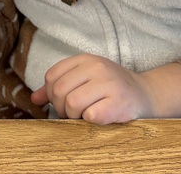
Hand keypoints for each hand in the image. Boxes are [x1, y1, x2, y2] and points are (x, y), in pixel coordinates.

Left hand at [31, 54, 151, 123]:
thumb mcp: (86, 79)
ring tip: (85, 115)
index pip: (52, 75)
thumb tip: (35, 98)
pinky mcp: (118, 103)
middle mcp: (97, 68)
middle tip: (73, 113)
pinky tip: (100, 117)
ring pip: (72, 104)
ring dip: (75, 117)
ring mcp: (109, 84)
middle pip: (59, 91)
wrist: (146, 95)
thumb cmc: (110, 88)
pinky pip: (90, 116)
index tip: (62, 101)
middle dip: (61, 108)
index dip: (51, 93)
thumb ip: (60, 86)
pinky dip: (91, 121)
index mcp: (86, 59)